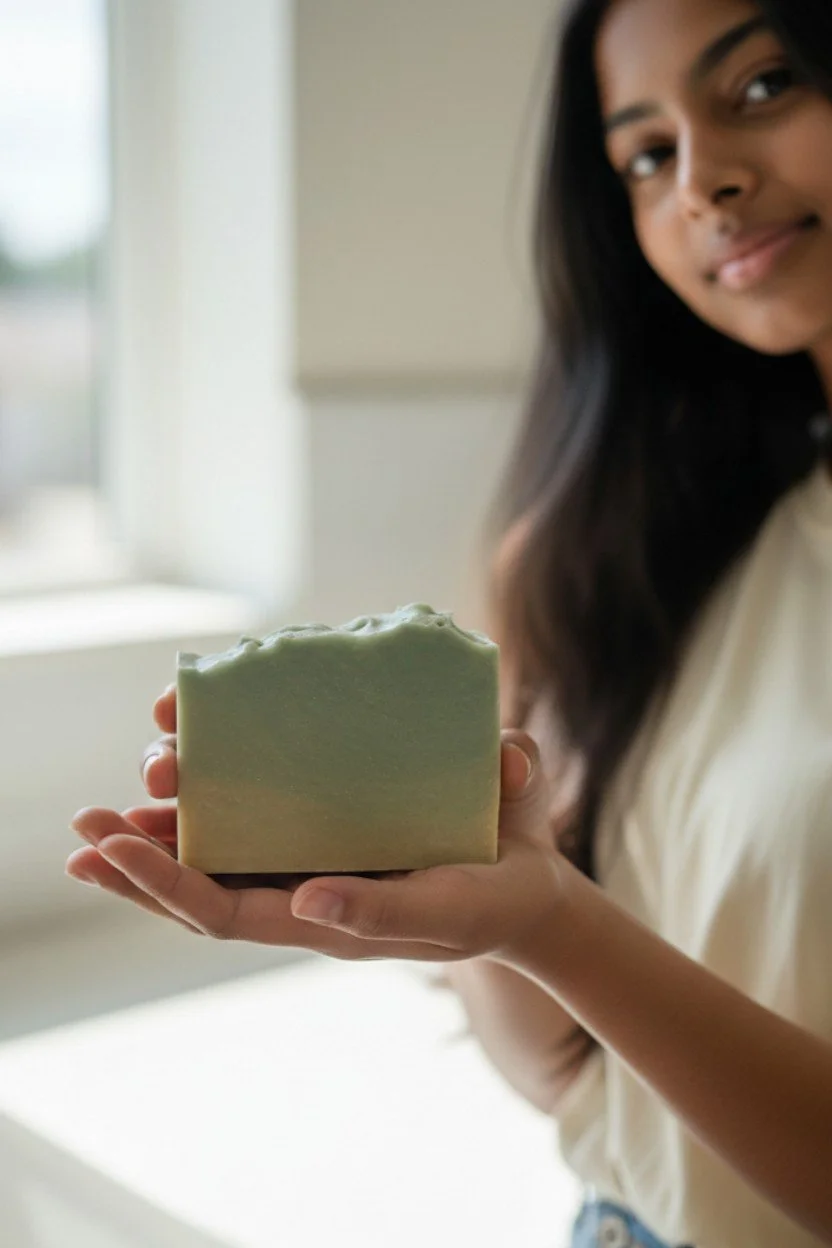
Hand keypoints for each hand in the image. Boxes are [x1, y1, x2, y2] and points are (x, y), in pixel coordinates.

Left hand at [67, 693, 563, 964]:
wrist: (529, 893)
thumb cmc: (493, 899)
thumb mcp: (449, 906)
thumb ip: (385, 905)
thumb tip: (308, 900)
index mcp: (326, 920)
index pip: (223, 910)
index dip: (162, 883)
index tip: (111, 847)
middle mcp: (305, 895)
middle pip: (199, 891)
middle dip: (138, 860)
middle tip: (86, 823)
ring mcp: (312, 865)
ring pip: (218, 858)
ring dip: (158, 834)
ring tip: (104, 810)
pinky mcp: (329, 833)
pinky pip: (255, 825)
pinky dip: (210, 806)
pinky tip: (183, 777)